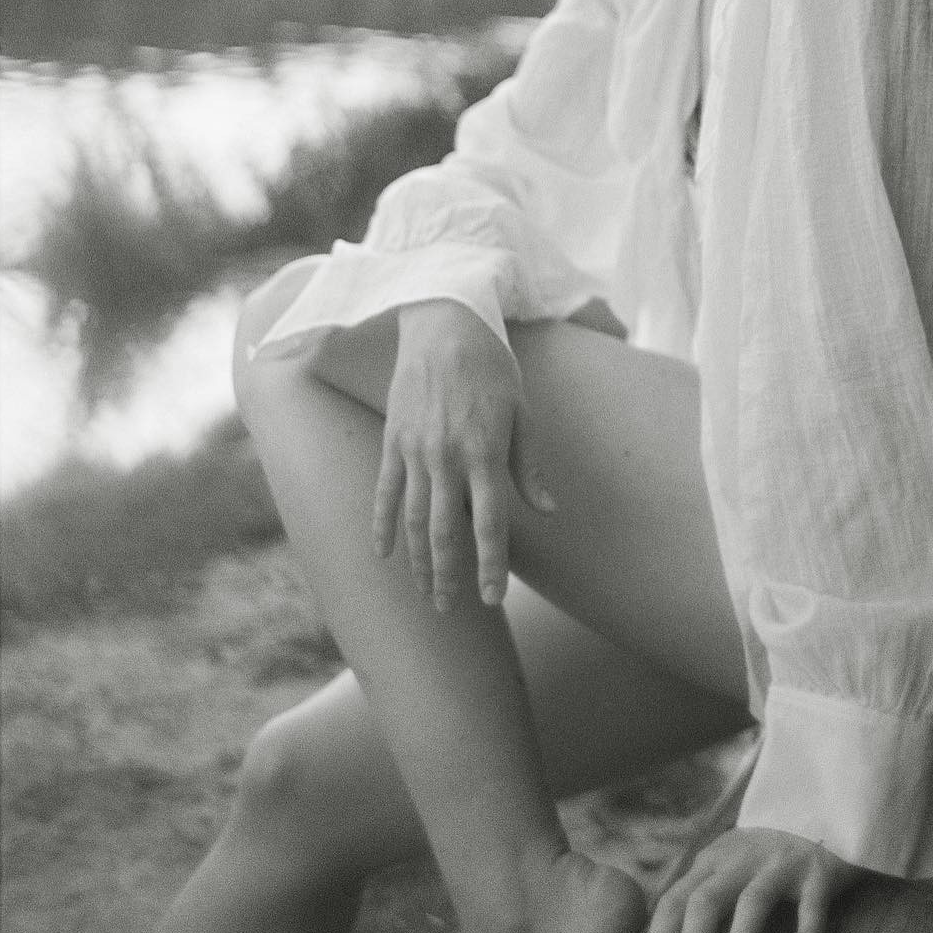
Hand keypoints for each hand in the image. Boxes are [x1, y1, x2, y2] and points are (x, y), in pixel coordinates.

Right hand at [373, 301, 553, 610]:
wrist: (444, 323)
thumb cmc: (492, 367)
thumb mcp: (521, 412)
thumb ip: (529, 465)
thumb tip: (549, 510)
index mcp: (485, 452)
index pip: (489, 523)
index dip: (490, 565)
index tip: (492, 599)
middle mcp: (447, 457)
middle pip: (446, 532)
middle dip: (449, 575)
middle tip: (451, 609)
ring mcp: (414, 451)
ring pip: (414, 520)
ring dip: (420, 562)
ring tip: (426, 594)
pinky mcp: (392, 441)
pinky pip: (384, 493)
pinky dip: (383, 526)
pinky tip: (385, 555)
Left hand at [643, 828, 859, 932]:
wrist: (820, 810)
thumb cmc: (764, 856)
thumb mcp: (725, 865)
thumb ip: (701, 896)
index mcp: (711, 862)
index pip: (673, 902)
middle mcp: (740, 860)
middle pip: (705, 902)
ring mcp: (779, 864)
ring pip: (752, 902)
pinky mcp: (817, 872)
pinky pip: (811, 906)